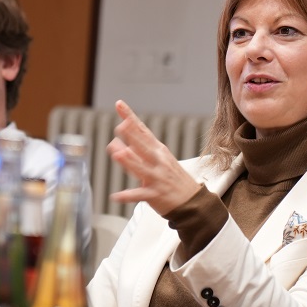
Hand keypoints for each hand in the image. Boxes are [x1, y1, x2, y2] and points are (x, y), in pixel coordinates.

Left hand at [108, 100, 199, 216]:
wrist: (192, 202)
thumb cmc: (172, 178)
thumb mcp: (157, 161)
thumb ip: (135, 152)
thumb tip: (114, 143)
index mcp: (158, 150)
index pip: (142, 130)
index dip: (130, 117)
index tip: (119, 104)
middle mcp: (158, 162)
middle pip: (143, 146)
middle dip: (132, 136)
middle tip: (120, 126)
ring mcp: (157, 178)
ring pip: (141, 168)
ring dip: (130, 161)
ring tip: (118, 154)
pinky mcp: (154, 195)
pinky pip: (139, 195)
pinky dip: (127, 196)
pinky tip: (116, 196)